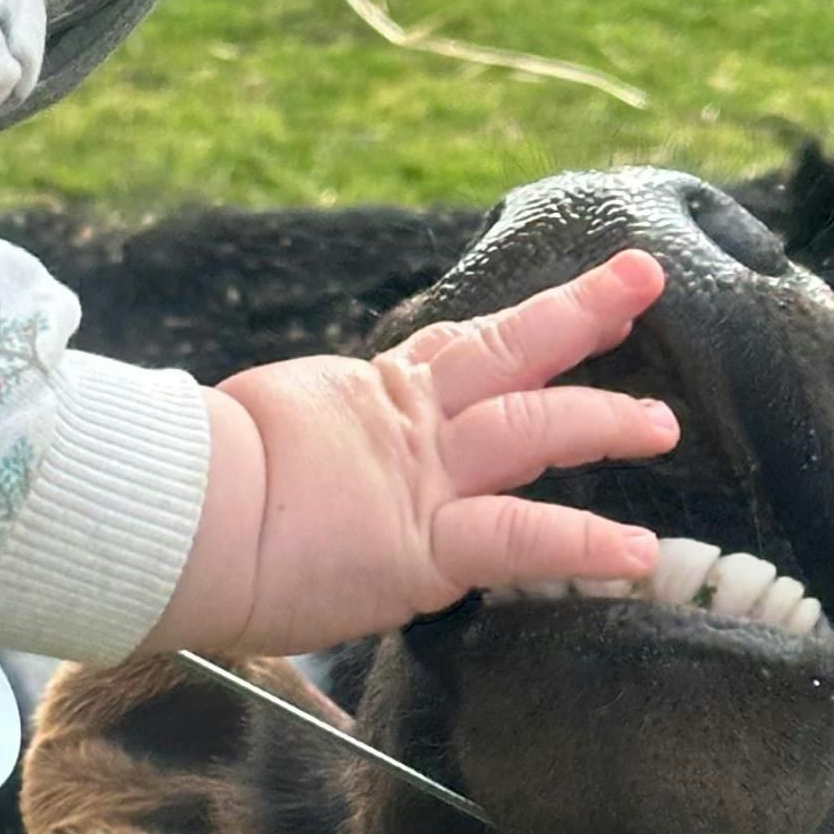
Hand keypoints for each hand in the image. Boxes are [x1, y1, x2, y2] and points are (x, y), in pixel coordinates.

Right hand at [148, 250, 676, 657]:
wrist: (170, 515)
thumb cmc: (186, 495)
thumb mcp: (251, 449)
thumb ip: (293, 455)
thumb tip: (272, 478)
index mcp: (362, 400)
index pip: (452, 356)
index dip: (516, 330)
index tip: (566, 313)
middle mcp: (404, 428)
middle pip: (507, 352)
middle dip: (578, 315)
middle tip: (639, 282)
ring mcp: (422, 479)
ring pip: (531, 426)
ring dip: (604, 421)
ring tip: (663, 425)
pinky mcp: (427, 542)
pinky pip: (521, 538)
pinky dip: (583, 544)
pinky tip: (637, 551)